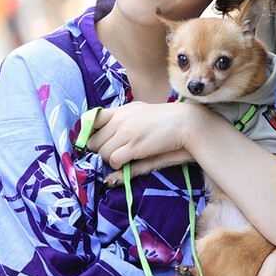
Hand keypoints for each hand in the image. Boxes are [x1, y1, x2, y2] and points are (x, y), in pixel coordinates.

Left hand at [86, 101, 201, 168]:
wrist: (186, 122)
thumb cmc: (165, 119)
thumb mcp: (140, 111)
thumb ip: (123, 117)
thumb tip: (109, 127)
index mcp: (120, 110)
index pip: (91, 119)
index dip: (89, 133)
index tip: (96, 141)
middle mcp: (120, 120)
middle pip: (93, 142)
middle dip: (100, 151)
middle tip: (113, 153)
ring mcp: (126, 133)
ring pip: (102, 153)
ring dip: (110, 160)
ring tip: (123, 158)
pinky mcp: (134, 146)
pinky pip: (114, 160)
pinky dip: (118, 165)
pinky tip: (128, 162)